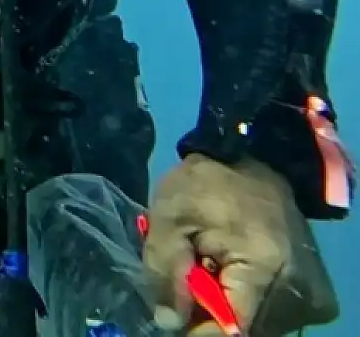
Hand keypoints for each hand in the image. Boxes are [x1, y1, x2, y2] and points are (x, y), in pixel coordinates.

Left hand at [143, 155, 337, 336]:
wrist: (251, 158)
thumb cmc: (205, 184)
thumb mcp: (168, 219)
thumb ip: (164, 273)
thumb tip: (168, 322)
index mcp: (265, 266)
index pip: (233, 326)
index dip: (199, 327)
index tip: (176, 317)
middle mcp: (298, 286)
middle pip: (247, 328)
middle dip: (210, 316)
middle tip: (188, 287)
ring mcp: (312, 291)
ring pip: (259, 324)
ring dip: (228, 309)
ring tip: (209, 273)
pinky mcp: (313, 291)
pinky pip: (272, 314)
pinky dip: (245, 303)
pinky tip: (229, 276)